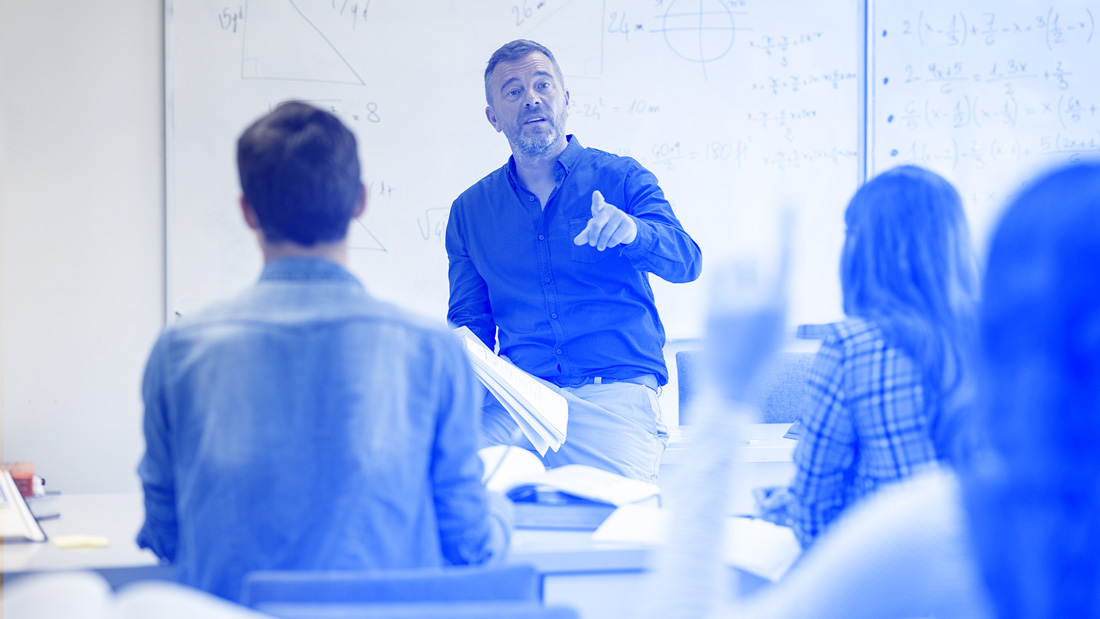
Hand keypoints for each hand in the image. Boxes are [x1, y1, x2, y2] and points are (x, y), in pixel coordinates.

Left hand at [572, 190, 637, 249]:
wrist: (625, 229)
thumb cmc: (605, 226)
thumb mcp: (594, 229)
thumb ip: (586, 234)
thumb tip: (576, 242)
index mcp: (600, 207)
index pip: (598, 202)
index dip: (597, 198)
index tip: (596, 194)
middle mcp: (611, 209)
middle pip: (596, 224)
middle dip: (592, 237)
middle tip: (592, 244)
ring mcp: (620, 216)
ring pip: (606, 235)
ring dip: (601, 244)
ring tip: (600, 246)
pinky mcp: (628, 224)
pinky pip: (615, 239)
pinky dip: (610, 244)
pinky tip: (610, 244)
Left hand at [704, 211, 792, 401]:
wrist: (731, 388)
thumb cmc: (761, 358)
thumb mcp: (782, 328)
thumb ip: (779, 295)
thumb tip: (768, 262)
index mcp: (783, 304)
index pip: (786, 255)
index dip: (786, 224)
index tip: (787, 198)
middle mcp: (758, 300)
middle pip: (755, 257)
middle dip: (753, 268)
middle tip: (749, 296)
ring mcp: (731, 303)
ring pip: (734, 263)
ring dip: (736, 272)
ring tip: (736, 302)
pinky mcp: (709, 307)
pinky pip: (716, 274)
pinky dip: (722, 277)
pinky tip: (724, 296)